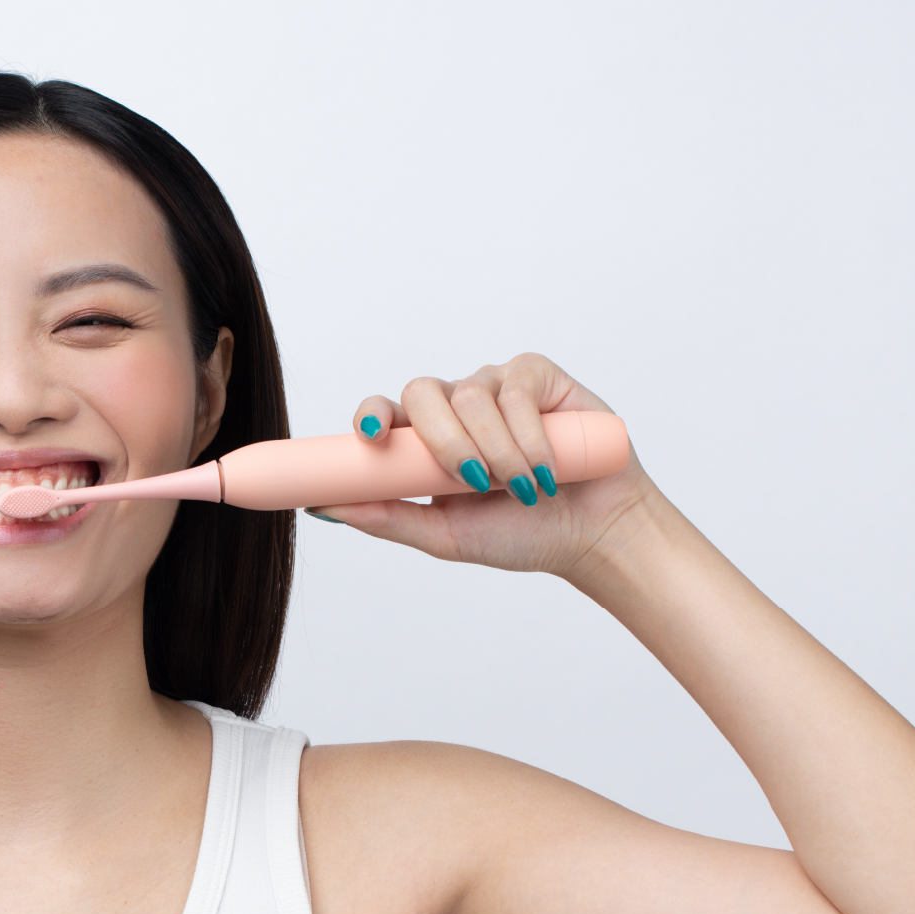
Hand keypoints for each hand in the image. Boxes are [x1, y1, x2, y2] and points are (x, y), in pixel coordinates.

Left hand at [309, 352, 648, 575]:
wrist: (590, 534)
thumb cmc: (518, 534)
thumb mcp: (445, 537)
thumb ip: (389, 519)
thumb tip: (324, 508)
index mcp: (423, 442)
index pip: (383, 413)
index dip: (370, 415)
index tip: (369, 436)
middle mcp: (455, 407)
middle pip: (423, 393)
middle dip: (442, 439)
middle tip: (469, 482)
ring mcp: (495, 387)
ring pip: (471, 395)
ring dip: (495, 451)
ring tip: (521, 489)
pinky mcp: (537, 376)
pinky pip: (516, 390)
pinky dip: (528, 435)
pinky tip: (547, 468)